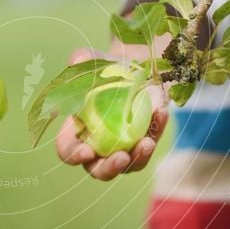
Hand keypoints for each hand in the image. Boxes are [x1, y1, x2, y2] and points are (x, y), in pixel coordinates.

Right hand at [55, 47, 168, 180]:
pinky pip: (150, 143)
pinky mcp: (144, 141)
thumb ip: (81, 60)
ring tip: (146, 143)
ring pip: (128, 165)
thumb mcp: (91, 59)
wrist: (132, 67)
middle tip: (121, 157)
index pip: (68, 151)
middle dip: (109, 168)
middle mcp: (97, 146)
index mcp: (75, 131)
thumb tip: (77, 61)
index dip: (74, 155)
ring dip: (137, 159)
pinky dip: (157, 131)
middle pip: (98, 169)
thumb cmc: (104, 67)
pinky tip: (161, 113)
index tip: (87, 151)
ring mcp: (122, 147)